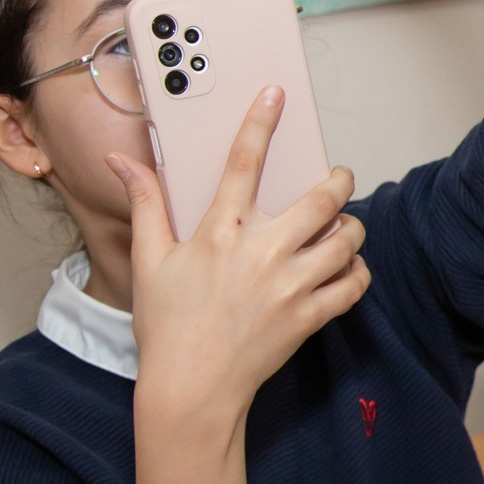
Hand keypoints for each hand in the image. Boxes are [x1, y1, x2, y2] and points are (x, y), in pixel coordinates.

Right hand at [117, 87, 368, 422]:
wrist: (193, 388)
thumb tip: (125, 162)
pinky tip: (346, 268)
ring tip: (342, 227)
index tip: (276, 95)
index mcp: (219, 231)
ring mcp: (292, 285)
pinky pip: (355, 284)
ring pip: (347, 239)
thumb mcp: (149, 260)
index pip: (243, 162)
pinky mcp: (310, 317)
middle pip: (322, 198)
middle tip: (338, 176)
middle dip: (338, 179)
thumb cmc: (168, 325)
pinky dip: (358, 272)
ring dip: (351, 228)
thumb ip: (146, 204)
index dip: (261, 123)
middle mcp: (262, 252)